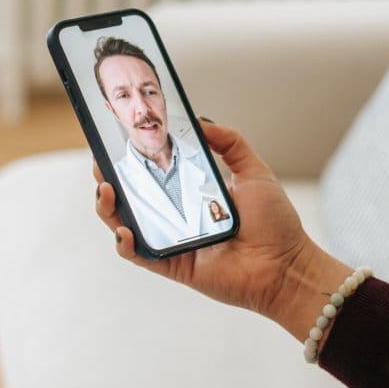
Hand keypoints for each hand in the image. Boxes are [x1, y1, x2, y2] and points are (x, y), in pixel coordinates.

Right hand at [94, 120, 352, 340]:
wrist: (286, 265)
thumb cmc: (275, 223)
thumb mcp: (254, 171)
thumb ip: (230, 143)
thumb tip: (201, 121)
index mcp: (191, 194)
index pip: (153, 174)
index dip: (131, 160)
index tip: (116, 141)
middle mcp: (177, 218)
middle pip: (131, 199)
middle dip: (109, 180)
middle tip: (102, 164)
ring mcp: (172, 242)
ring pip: (127, 225)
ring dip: (109, 209)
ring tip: (106, 190)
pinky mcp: (173, 266)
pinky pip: (140, 255)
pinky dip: (126, 244)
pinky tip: (124, 229)